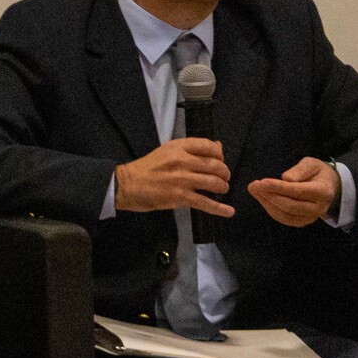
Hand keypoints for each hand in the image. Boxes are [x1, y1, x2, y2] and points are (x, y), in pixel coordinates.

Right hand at [113, 138, 232, 216]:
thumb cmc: (147, 168)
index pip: (208, 146)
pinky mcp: (180, 197)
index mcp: (178, 147)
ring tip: (222, 189)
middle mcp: (182, 161)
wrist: (128, 185)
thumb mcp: (167, 151)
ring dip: (222, 187)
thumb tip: (217, 147)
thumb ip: (191, 149)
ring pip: (213, 182)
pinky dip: (220, 208)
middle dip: (224, 172)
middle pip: (215, 165)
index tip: (220, 160)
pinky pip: (205, 203)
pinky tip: (229, 211)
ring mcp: (182, 179)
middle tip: (224, 177)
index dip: (219, 154)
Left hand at [248, 158, 336, 226]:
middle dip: (269, 196)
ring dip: (267, 203)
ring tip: (254, 191)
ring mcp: (310, 218)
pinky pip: (284, 218)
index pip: (297, 191)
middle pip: (290, 205)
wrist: (329, 187)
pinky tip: (262, 198)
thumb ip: (299, 170)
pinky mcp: (302, 222)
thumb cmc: (318, 172)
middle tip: (253, 186)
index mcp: (323, 192)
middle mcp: (318, 208)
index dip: (278, 187)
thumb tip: (285, 179)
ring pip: (285, 214)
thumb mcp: (311, 164)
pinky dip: (271, 209)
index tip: (262, 182)